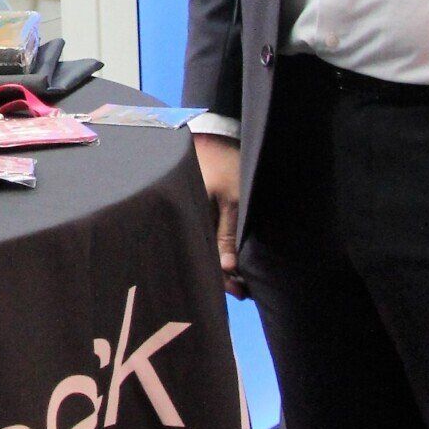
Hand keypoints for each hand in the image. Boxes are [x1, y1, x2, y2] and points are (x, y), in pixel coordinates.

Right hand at [192, 133, 245, 295]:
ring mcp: (189, 217)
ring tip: (242, 278)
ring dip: (221, 265)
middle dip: (222, 277)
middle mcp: (185, 221)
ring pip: (203, 251)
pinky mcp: (194, 213)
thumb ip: (228, 233)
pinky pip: (203, 238)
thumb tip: (226, 269)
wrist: (214, 136)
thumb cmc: (224, 163)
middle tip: (244, 290)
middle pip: (201, 259)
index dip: (222, 280)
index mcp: (189, 219)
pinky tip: (230, 259)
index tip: (241, 291)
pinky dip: (217, 251)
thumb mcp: (233, 199)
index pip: (203, 260)